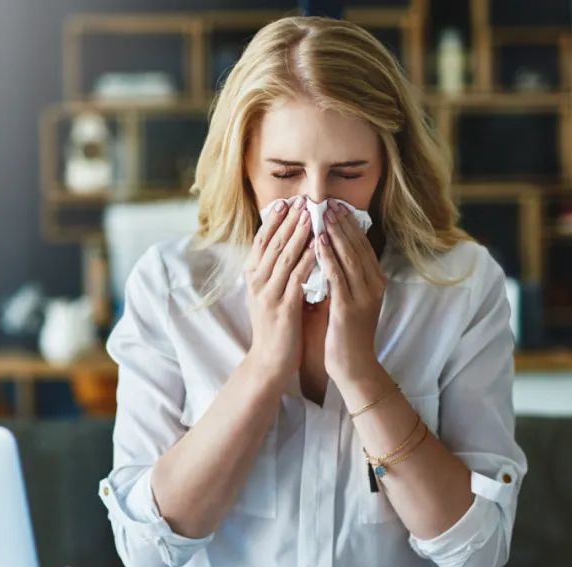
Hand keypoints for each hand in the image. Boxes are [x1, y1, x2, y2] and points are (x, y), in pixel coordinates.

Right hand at [243, 196, 316, 385]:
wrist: (269, 361)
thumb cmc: (274, 328)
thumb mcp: (269, 295)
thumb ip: (275, 273)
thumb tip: (289, 249)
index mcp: (252, 277)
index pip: (261, 241)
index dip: (274, 221)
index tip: (287, 203)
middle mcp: (256, 282)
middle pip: (273, 243)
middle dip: (289, 220)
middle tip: (302, 200)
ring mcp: (268, 294)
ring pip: (284, 257)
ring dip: (299, 233)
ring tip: (312, 215)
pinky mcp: (283, 307)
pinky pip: (296, 277)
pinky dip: (308, 259)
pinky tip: (319, 246)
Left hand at [315, 204, 385, 386]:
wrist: (354, 367)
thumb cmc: (345, 334)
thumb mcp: (347, 300)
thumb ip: (342, 279)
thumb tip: (328, 255)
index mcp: (374, 282)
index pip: (362, 246)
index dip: (350, 225)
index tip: (337, 206)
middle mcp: (373, 285)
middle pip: (358, 246)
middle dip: (343, 223)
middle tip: (329, 202)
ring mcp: (363, 296)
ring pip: (349, 257)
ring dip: (335, 233)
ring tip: (323, 214)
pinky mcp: (349, 308)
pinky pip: (338, 276)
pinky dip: (328, 257)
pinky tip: (318, 242)